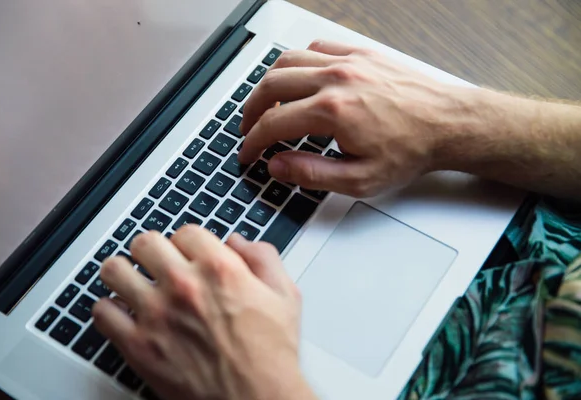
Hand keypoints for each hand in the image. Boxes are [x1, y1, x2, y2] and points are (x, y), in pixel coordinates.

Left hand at [92, 227, 314, 399]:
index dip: (187, 241)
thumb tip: (238, 242)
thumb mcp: (285, 296)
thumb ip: (263, 258)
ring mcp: (156, 315)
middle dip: (152, 250)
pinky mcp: (138, 346)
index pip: (185, 231)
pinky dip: (109, 310)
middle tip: (157, 263)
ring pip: (114, 270)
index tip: (187, 253)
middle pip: (145, 242)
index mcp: (219, 269)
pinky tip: (124, 314)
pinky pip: (102, 313)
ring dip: (123, 272)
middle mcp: (184, 285)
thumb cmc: (270, 355)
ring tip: (132, 281)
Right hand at [239, 40, 475, 196]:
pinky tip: (299, 78)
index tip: (248, 152)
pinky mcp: (361, 54)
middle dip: (251, 109)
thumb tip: (277, 165)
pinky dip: (299, 61)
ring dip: (270, 82)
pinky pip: (317, 47)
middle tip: (248, 128)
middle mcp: (335, 79)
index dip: (253, 141)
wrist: (449, 124)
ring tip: (265, 102)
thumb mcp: (359, 179)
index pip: (273, 123)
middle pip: (272, 85)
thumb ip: (311, 174)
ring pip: (289, 60)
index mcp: (331, 111)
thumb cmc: (411, 150)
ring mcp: (348, 61)